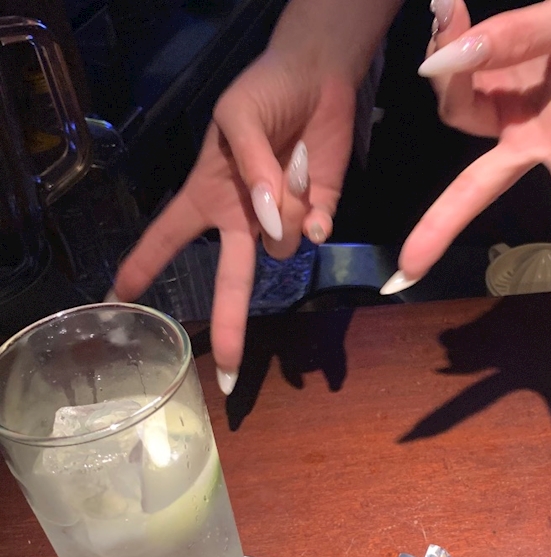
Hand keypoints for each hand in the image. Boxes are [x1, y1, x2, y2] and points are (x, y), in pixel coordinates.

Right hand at [112, 47, 354, 387]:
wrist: (319, 79)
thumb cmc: (263, 93)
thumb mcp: (236, 115)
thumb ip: (248, 167)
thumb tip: (265, 218)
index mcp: (208, 196)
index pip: (169, 237)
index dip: (145, 266)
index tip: (121, 300)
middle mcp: (243, 220)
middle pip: (230, 280)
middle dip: (229, 325)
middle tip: (225, 372)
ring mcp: (282, 223)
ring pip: (282, 246)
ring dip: (284, 207)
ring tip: (289, 159)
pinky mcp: (317, 216)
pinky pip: (314, 235)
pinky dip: (314, 214)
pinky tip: (311, 184)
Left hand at [387, 0, 550, 333]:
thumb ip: (518, 37)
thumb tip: (438, 59)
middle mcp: (538, 137)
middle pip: (481, 187)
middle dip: (441, 225)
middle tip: (403, 274)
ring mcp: (508, 116)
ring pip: (453, 110)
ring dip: (446, 64)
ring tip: (452, 7)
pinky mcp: (488, 90)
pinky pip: (449, 78)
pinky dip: (444, 46)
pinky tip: (451, 10)